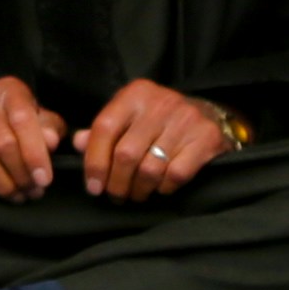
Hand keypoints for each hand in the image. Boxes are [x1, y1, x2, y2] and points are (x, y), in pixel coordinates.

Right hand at [0, 76, 66, 201]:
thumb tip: (50, 141)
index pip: (22, 121)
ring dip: (1, 183)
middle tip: (33, 191)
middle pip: (3, 144)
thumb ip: (51, 128)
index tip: (44, 180)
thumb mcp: (42, 119)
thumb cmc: (19, 119)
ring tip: (16, 193)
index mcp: (10, 90)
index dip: (35, 154)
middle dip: (21, 174)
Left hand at [77, 79, 235, 202]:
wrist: (210, 114)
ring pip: (150, 168)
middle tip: (116, 195)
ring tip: (136, 194)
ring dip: (139, 189)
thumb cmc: (161, 120)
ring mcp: (186, 119)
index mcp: (135, 94)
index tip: (93, 186)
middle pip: (126, 153)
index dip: (94, 161)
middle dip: (117, 183)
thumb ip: (103, 130)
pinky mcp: (206, 138)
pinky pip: (175, 174)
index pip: (104, 128)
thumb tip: (78, 143)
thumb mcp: (130, 116)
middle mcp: (161, 102)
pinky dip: (164, 188)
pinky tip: (160, 188)